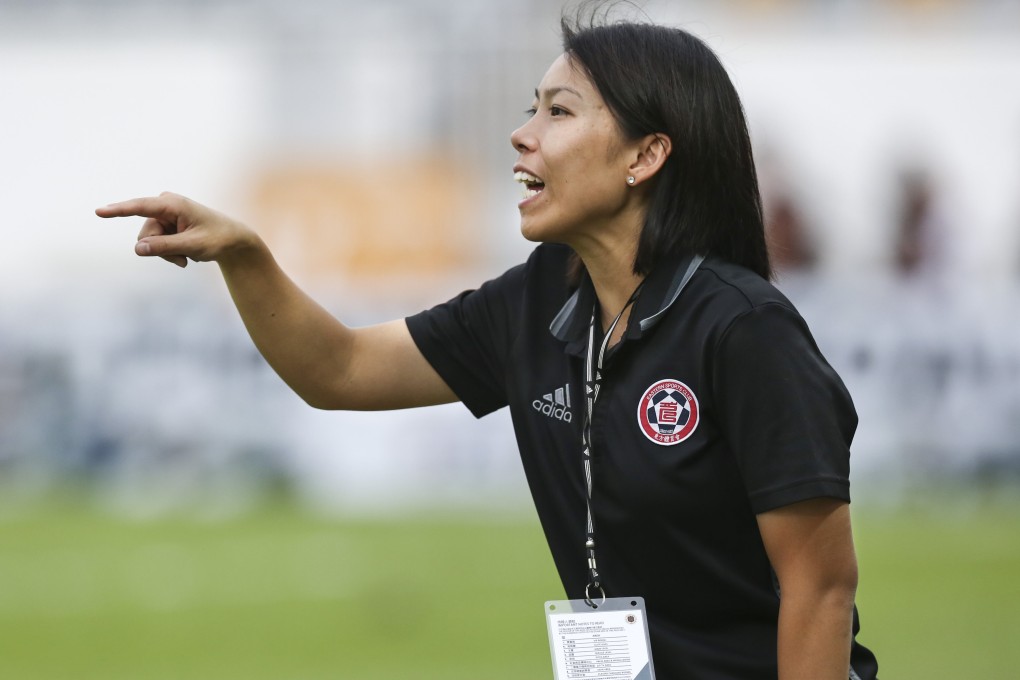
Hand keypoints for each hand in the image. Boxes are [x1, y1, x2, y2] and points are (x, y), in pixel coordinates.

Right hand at [96, 192, 259, 267]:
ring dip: (166, 254)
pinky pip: (155, 244)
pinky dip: (168, 253)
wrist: (233, 241)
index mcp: (172, 204)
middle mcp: (164, 205)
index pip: (140, 207)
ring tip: (186, 257)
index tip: (99, 211)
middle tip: (183, 259)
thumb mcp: (192, 245)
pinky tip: (185, 254)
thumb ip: (165, 247)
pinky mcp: (165, 224)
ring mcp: (164, 215)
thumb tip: (138, 249)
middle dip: (160, 250)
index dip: (118, 210)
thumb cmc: (217, 239)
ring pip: (148, 242)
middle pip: (145, 234)